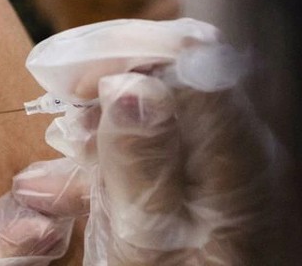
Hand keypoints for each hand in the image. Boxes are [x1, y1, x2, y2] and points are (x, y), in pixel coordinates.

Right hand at [12, 21, 281, 264]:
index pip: (192, 60)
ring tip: (60, 149)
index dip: (126, 54)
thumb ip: (143, 164)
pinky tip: (73, 181)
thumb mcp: (149, 248)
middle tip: (61, 107)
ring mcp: (226, 171)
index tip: (71, 79)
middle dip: (110, 80)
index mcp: (239, 159)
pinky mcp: (208, 191)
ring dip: (104, 121)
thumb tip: (129, 84)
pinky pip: (161, 148)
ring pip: (164, 110)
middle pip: (178, 77)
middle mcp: (241, 151)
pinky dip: (113, 154)